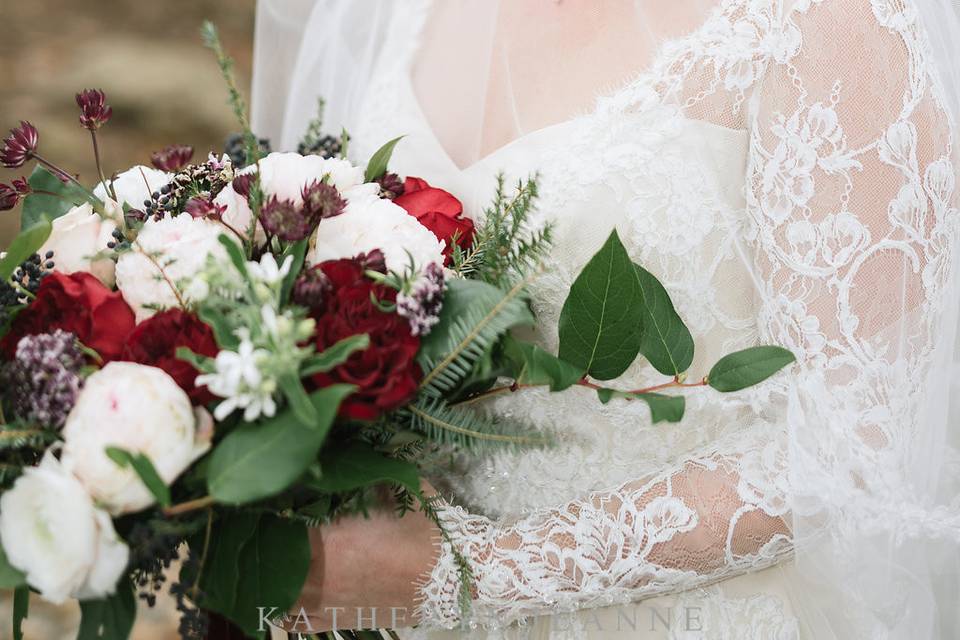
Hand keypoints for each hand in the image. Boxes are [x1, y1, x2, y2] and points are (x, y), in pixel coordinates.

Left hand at [278, 482, 441, 632]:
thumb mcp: (401, 490)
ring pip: (275, 592)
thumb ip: (369, 472)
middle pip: (271, 558)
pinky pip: (292, 619)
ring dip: (269, 573)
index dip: (269, 507)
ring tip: (268, 555)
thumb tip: (344, 452)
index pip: (281, 522)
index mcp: (333, 539)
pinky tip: (280, 590)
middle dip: (265, 539)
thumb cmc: (427, 533)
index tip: (268, 495)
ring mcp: (324, 603)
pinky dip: (280, 604)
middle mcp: (319, 575)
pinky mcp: (334, 622)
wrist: (452, 581)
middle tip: (265, 521)